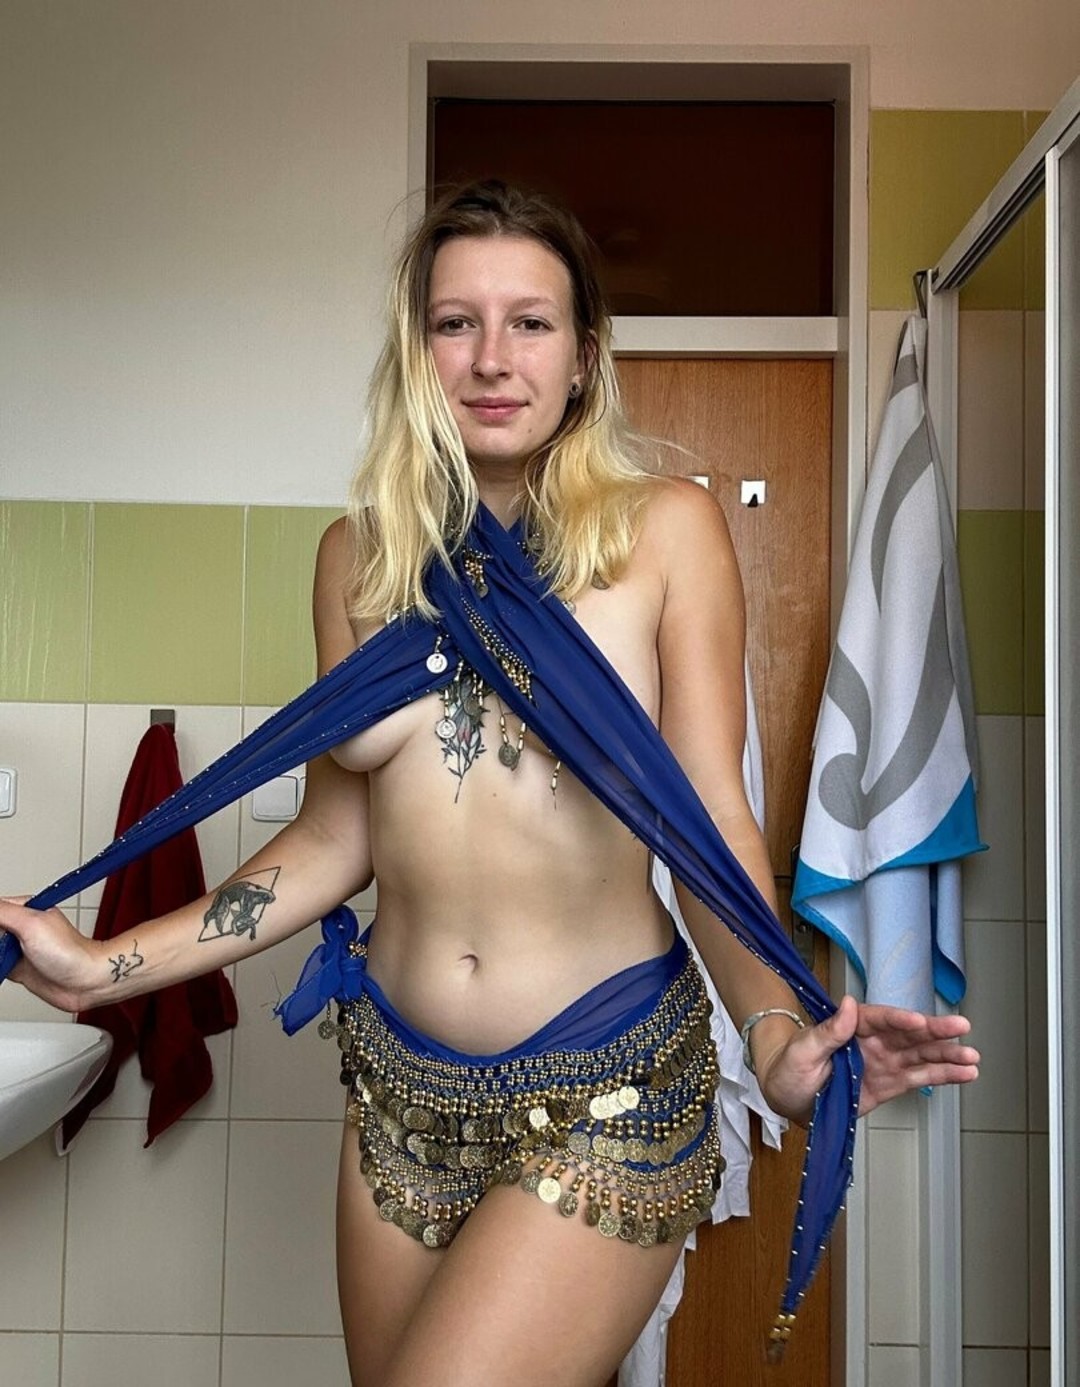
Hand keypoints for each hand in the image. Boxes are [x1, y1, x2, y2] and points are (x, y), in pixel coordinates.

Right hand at [0, 897, 100, 1012]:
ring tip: (7, 959)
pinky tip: (3, 968)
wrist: (85, 982)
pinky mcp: (16, 967)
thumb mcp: (31, 924)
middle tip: (5, 948)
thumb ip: (3, 912)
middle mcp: (21, 927)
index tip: (1, 934)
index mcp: (25, 909)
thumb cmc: (70, 951)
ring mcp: (18, 948)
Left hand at [755, 996, 979, 1121]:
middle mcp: (874, 1041)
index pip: (881, 1019)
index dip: (900, 1020)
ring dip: (947, 1056)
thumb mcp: (803, 1049)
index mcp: (852, 1026)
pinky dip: (943, 1077)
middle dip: (936, 1032)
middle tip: (962, 1028)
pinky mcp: (890, 1084)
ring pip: (921, 1056)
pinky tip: (965, 1074)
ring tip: (972, 1058)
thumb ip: (828, 1031)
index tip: (919, 1022)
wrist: (788, 1096)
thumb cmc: (790, 1067)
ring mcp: (884, 1062)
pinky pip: (920, 1079)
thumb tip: (849, 1004)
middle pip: (910, 1033)